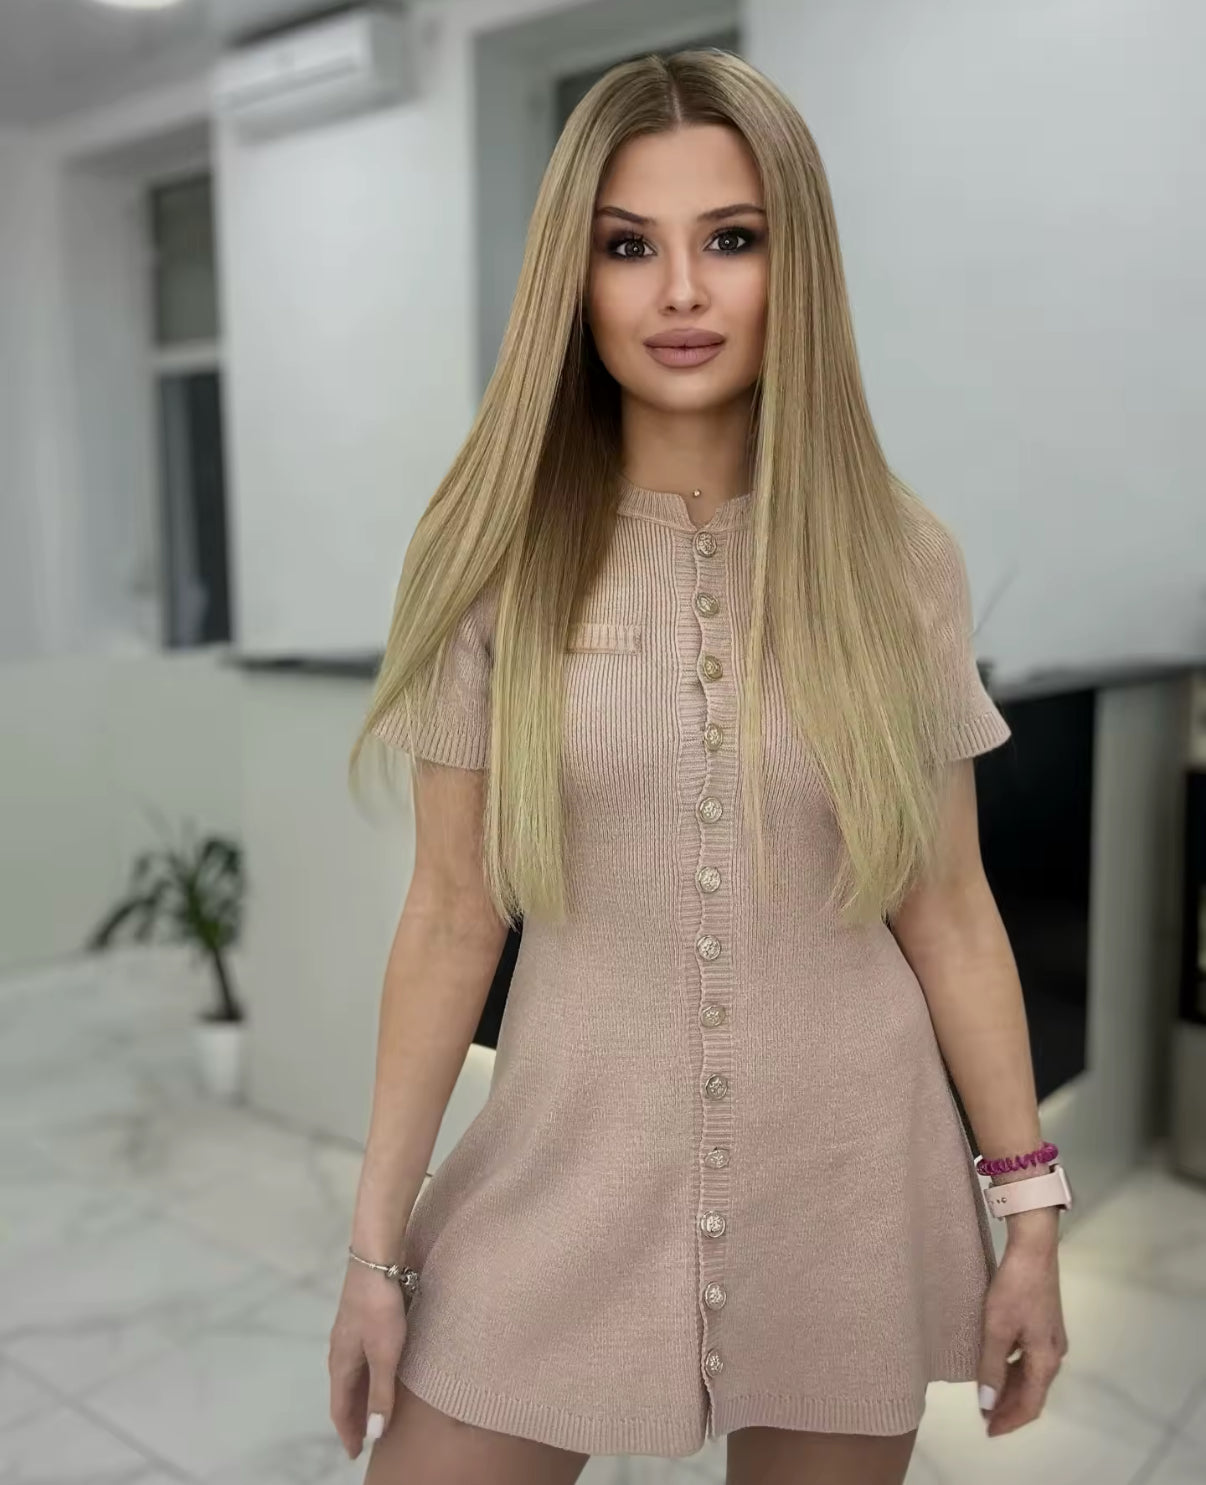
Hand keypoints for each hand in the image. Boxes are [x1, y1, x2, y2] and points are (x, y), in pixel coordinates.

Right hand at [327, 1262, 409, 1458]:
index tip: (355, 1454)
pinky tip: (379, 1374)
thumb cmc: (380, 1308)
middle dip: (353, 1418)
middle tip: (365, 1439)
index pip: (340, 1408)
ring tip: (373, 1412)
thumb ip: (380, 1392)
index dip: (347, 1432)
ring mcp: (349, 1336)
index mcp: (340, 1364)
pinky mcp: (360, 1322)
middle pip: (344, 1394)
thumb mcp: (385, 1354)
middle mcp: (340, 1353)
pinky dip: (366, 1378)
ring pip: (352, 1377)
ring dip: (360, 1398)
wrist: (375, 1261)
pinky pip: (359, 1361)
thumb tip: (373, 1432)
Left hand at [977, 1227, 1067, 1436]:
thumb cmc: (1015, 1288)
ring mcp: (1051, 1339)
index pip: (1030, 1405)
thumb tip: (987, 1402)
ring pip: (1031, 1375)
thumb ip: (992, 1366)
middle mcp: (1054, 1354)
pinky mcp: (1045, 1325)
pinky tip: (997, 1365)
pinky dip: (1014, 1369)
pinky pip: (1030, 1359)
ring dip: (1011, 1388)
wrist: (1034, 1249)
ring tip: (986, 1395)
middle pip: (1033, 1392)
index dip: (1009, 1420)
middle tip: (984, 1415)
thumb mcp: (997, 1328)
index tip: (988, 1429)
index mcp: (1046, 1360)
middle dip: (1009, 1406)